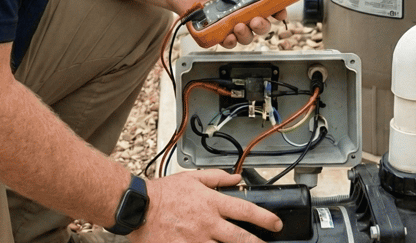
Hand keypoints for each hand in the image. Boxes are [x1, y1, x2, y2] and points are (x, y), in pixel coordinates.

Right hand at [131, 170, 281, 242]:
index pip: (244, 209)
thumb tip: (236, 178)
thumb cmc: (164, 193)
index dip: (264, 217)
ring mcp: (197, 240)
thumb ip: (217, 177)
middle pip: (240, 237)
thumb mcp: (192, 177)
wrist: (139, 207)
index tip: (276, 224)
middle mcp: (207, 223)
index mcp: (210, 202)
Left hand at [174, 0, 287, 48]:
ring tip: (238, 25)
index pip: (269, 6)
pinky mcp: (217, 32)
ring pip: (247, 36)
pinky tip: (228, 36)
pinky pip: (228, 43)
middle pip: (261, 25)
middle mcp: (241, 11)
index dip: (278, 11)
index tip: (280, 12)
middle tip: (256, 20)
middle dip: (263, 26)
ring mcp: (229, 23)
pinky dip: (230, 42)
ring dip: (247, 34)